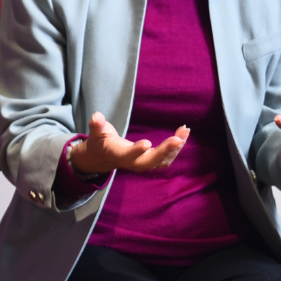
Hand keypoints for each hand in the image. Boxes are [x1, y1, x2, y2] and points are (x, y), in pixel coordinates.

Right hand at [66, 111, 188, 175]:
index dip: (137, 150)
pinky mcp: (152, 161)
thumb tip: (96, 116)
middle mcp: (133, 162)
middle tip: (178, 139)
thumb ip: (96, 125)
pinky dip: (177, 147)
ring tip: (185, 131)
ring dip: (175, 148)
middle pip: (150, 161)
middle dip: (165, 151)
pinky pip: (167, 157)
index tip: (147, 143)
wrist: (104, 156)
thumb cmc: (100, 141)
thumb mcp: (95, 133)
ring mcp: (144, 163)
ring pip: (162, 160)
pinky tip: (184, 133)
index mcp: (118, 154)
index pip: (128, 155)